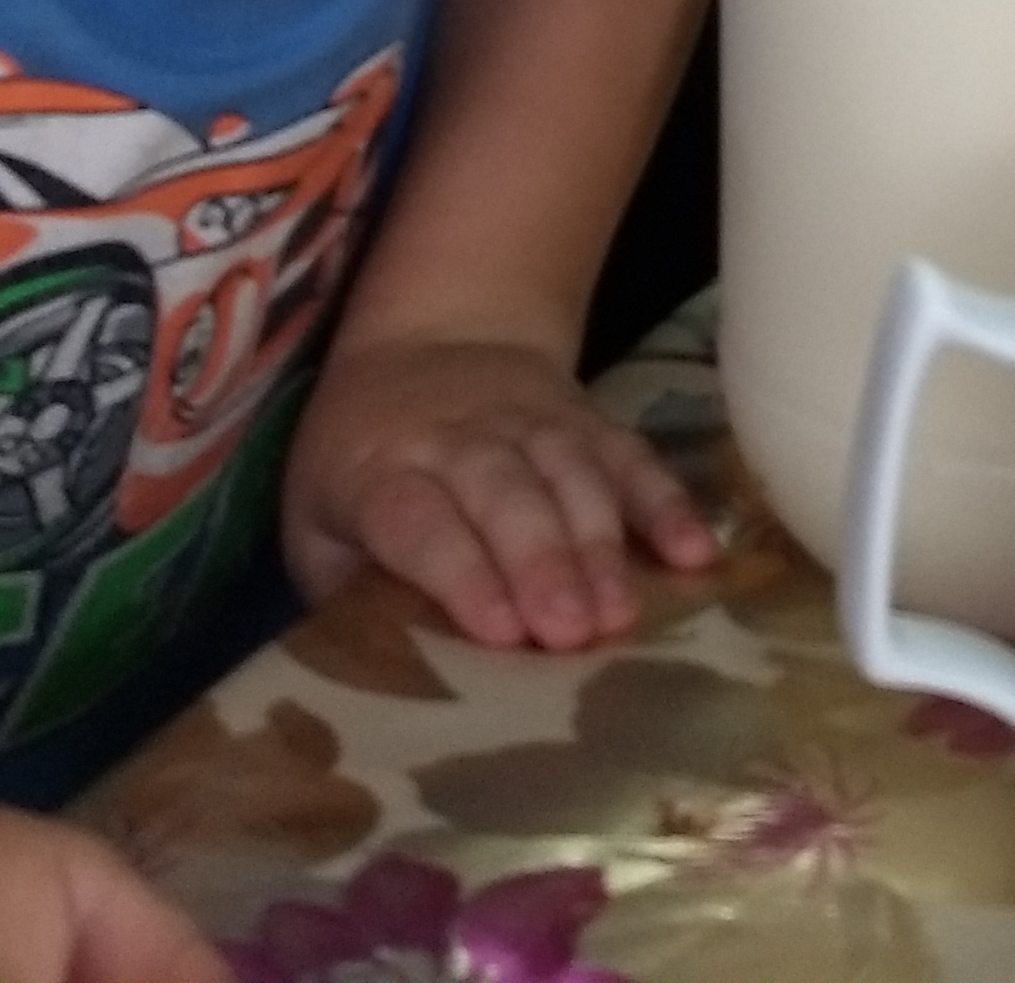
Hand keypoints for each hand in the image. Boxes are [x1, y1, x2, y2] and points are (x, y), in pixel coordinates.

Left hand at [286, 333, 716, 652]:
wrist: (435, 337)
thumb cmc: (365, 462)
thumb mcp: (319, 520)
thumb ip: (345, 588)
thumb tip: (375, 677)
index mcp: (381, 468)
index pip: (421, 517)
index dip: (461, 570)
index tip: (500, 630)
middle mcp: (460, 438)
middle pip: (504, 493)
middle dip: (541, 562)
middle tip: (571, 632)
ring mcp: (533, 422)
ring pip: (572, 475)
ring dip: (600, 543)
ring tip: (622, 614)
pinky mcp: (591, 420)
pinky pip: (633, 457)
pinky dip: (667, 503)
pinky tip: (696, 554)